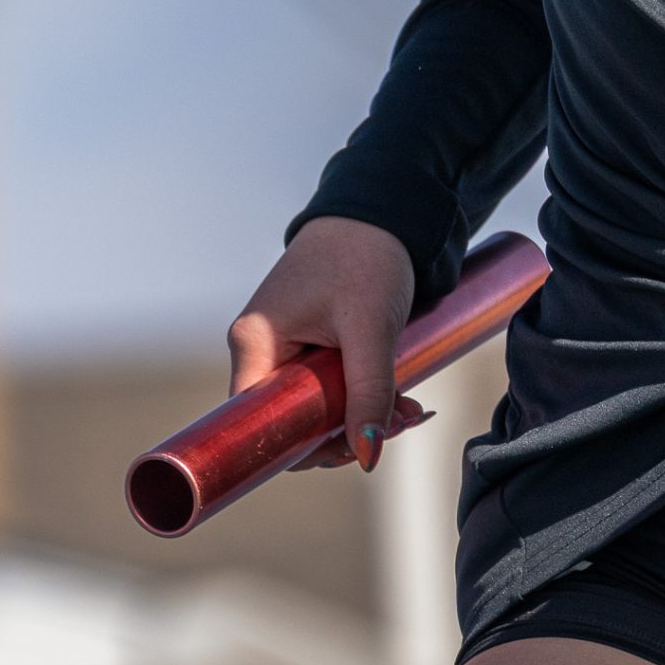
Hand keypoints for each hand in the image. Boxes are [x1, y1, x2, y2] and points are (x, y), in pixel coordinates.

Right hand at [227, 215, 429, 470]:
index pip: (259, 422)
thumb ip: (369, 391)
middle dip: (346, 429)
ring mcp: (281, 341)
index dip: (303, 446)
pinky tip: (400, 396)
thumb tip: (367, 457)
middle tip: (401, 422)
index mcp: (253, 342)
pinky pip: (326, 381)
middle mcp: (257, 345)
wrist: (383, 207)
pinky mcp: (307, 336)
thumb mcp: (371, 328)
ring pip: (315, 402)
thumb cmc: (367, 256)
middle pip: (290, 416)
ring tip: (411, 408)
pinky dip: (361, 391)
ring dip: (361, 412)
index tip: (354, 448)